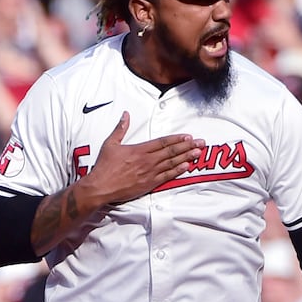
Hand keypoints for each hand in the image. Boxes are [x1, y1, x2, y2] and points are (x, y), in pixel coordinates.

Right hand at [80, 113, 201, 208]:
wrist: (100, 188)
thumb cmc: (104, 166)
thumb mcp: (110, 144)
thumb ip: (120, 129)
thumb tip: (126, 114)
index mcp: (139, 150)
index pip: (162, 142)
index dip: (177, 139)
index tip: (188, 136)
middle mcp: (147, 161)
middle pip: (171, 152)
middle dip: (187, 147)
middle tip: (201, 143)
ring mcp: (149, 173)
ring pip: (172, 164)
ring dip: (186, 158)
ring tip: (198, 153)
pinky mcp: (149, 184)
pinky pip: (167, 177)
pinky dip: (178, 171)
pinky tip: (187, 167)